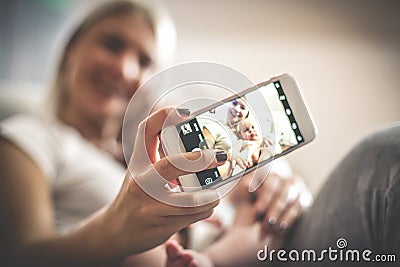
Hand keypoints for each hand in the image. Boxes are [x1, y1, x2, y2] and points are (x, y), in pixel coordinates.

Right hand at [96, 108, 224, 258]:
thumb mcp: (143, 172)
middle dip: (197, 161)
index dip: (165, 116)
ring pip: (188, 198)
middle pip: (170, 165)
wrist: (116, 231)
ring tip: (216, 194)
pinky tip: (207, 207)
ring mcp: (147, 202)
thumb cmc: (137, 195)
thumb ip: (163, 157)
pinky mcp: (157, 222)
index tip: (187, 113)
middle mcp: (139, 179)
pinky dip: (205, 210)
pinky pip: (191, 215)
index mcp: (138, 161)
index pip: (146, 131)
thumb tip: (201, 146)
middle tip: (219, 157)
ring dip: (209, 196)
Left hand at [226, 161, 311, 237]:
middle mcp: (287, 179)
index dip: (264, 198)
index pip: (270, 184)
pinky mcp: (305, 198)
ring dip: (283, 216)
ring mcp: (298, 188)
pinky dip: (290, 219)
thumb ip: (245, 187)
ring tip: (273, 228)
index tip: (258, 211)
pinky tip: (281, 228)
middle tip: (267, 223)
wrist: (265, 202)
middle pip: (283, 193)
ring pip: (293, 201)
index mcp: (272, 174)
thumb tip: (248, 184)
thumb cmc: (252, 196)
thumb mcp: (245, 191)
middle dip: (274, 209)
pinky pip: (300, 209)